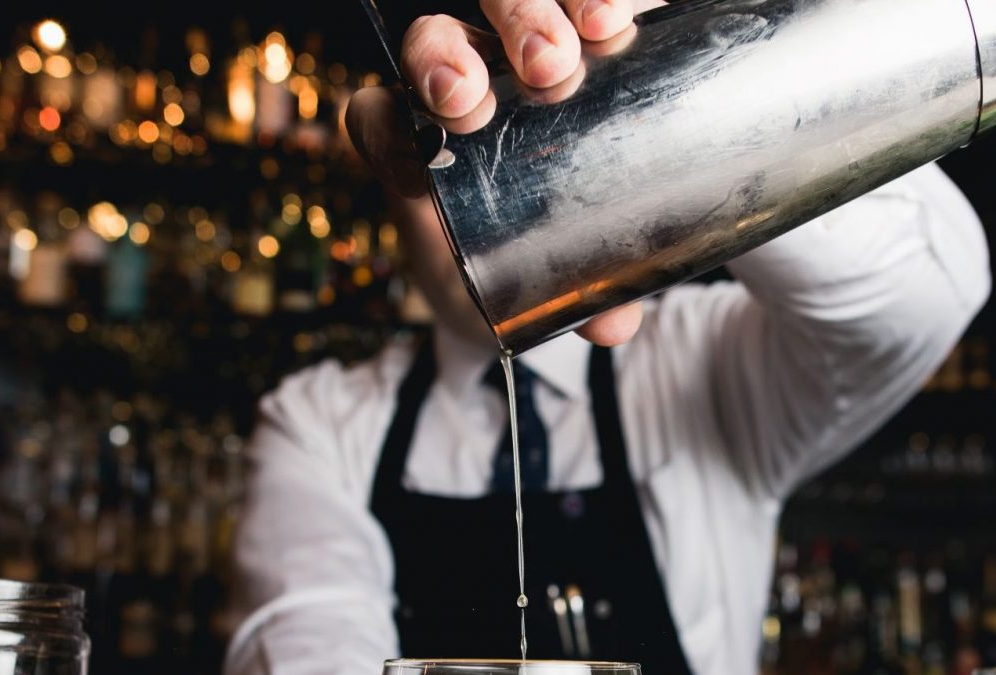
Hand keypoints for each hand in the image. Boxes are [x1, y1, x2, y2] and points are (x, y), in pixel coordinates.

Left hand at [345, 1, 667, 347]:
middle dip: (447, 61)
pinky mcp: (586, 33)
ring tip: (561, 58)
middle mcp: (464, 82)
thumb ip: (562, 308)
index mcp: (423, 145)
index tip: (420, 169)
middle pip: (434, 40)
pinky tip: (615, 22)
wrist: (566, 230)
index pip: (379, 116)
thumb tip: (616, 322)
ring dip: (524, 16)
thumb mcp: (523, 298)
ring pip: (504, 2)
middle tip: (477, 103)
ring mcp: (522, 50)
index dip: (387, 130)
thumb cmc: (518, 264)